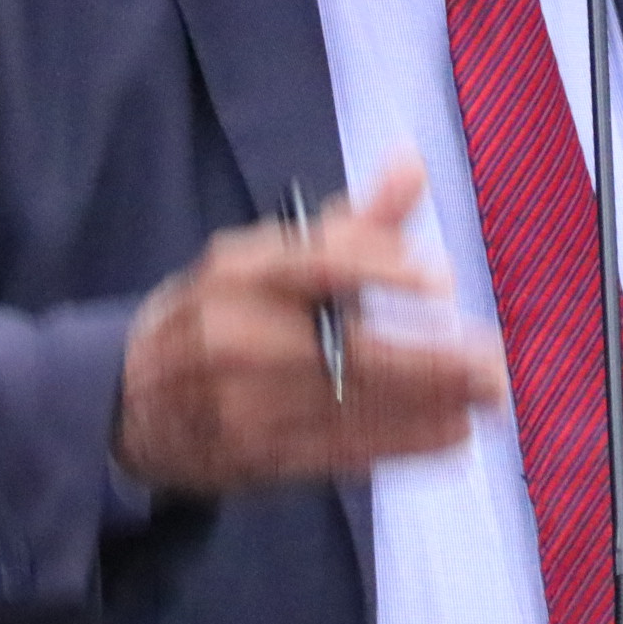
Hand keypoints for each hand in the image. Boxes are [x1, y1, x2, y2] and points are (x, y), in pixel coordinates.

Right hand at [113, 158, 505, 491]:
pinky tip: (451, 434)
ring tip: (489, 401)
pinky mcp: (258, 459)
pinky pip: (342, 453)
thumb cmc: (216, 314)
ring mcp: (245, 405)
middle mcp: (239, 337)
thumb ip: (350, 224)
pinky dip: (401, 444)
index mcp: (240, 273)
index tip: (443, 282)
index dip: (381, 269)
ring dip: (430, 406)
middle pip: (347, 350)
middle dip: (431, 362)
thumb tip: (414, 164)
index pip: (315, 263)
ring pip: (354, 407)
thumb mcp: (264, 258)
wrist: (125, 401)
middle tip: (496, 365)